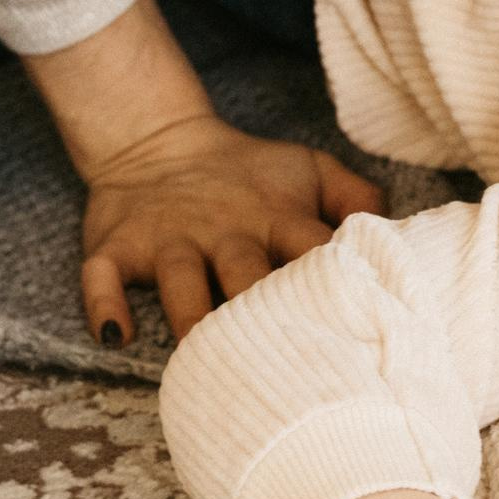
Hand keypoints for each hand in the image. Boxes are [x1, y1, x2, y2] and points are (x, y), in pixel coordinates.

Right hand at [79, 112, 381, 342]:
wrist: (158, 139)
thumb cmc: (247, 171)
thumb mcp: (308, 167)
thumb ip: (356, 195)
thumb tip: (396, 233)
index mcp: (275, 214)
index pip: (309, 248)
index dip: (331, 279)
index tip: (354, 321)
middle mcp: (223, 228)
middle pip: (244, 271)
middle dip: (260, 309)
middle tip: (281, 358)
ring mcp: (168, 238)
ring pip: (179, 280)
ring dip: (189, 316)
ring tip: (199, 354)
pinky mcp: (117, 246)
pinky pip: (101, 276)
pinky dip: (104, 303)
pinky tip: (116, 334)